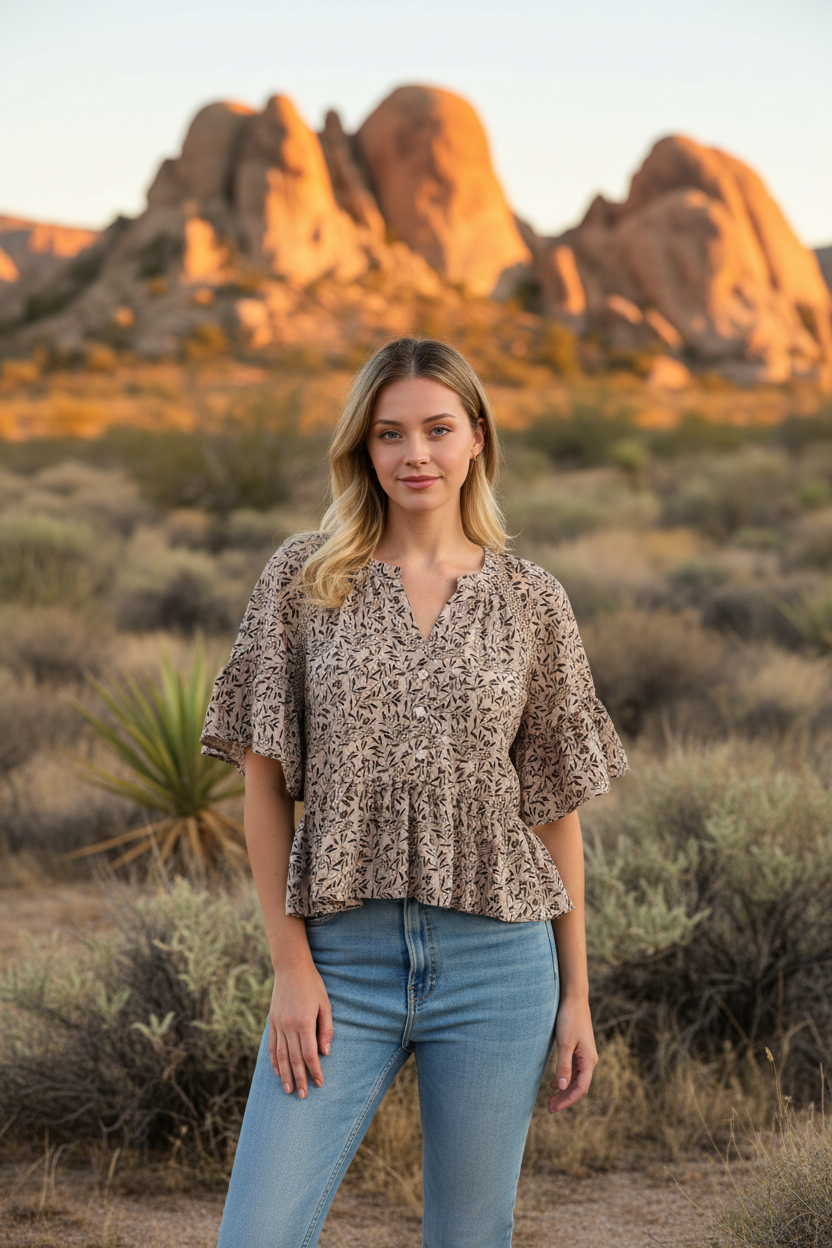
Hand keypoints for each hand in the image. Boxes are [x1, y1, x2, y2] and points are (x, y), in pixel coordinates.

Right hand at [268, 959, 333, 1098]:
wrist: (291, 968)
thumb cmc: (313, 985)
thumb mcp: (325, 1004)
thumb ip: (326, 1029)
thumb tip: (325, 1053)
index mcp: (304, 1022)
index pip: (309, 1054)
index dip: (314, 1070)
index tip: (319, 1084)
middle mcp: (289, 1026)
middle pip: (294, 1059)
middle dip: (299, 1078)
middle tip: (303, 1096)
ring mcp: (278, 1024)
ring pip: (280, 1056)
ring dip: (284, 1074)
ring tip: (288, 1090)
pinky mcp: (271, 1021)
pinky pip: (272, 1045)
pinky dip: (274, 1060)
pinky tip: (277, 1071)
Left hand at [548, 995, 597, 1112]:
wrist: (574, 999)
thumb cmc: (569, 1019)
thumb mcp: (564, 1043)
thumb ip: (563, 1065)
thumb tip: (562, 1088)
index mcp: (588, 1061)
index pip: (580, 1089)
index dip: (567, 1101)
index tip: (553, 1108)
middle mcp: (589, 1061)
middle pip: (578, 1086)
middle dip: (564, 1099)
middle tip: (548, 1108)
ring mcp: (585, 1056)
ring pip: (575, 1079)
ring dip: (564, 1091)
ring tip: (550, 1100)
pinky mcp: (579, 1050)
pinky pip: (573, 1070)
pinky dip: (564, 1079)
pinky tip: (554, 1084)